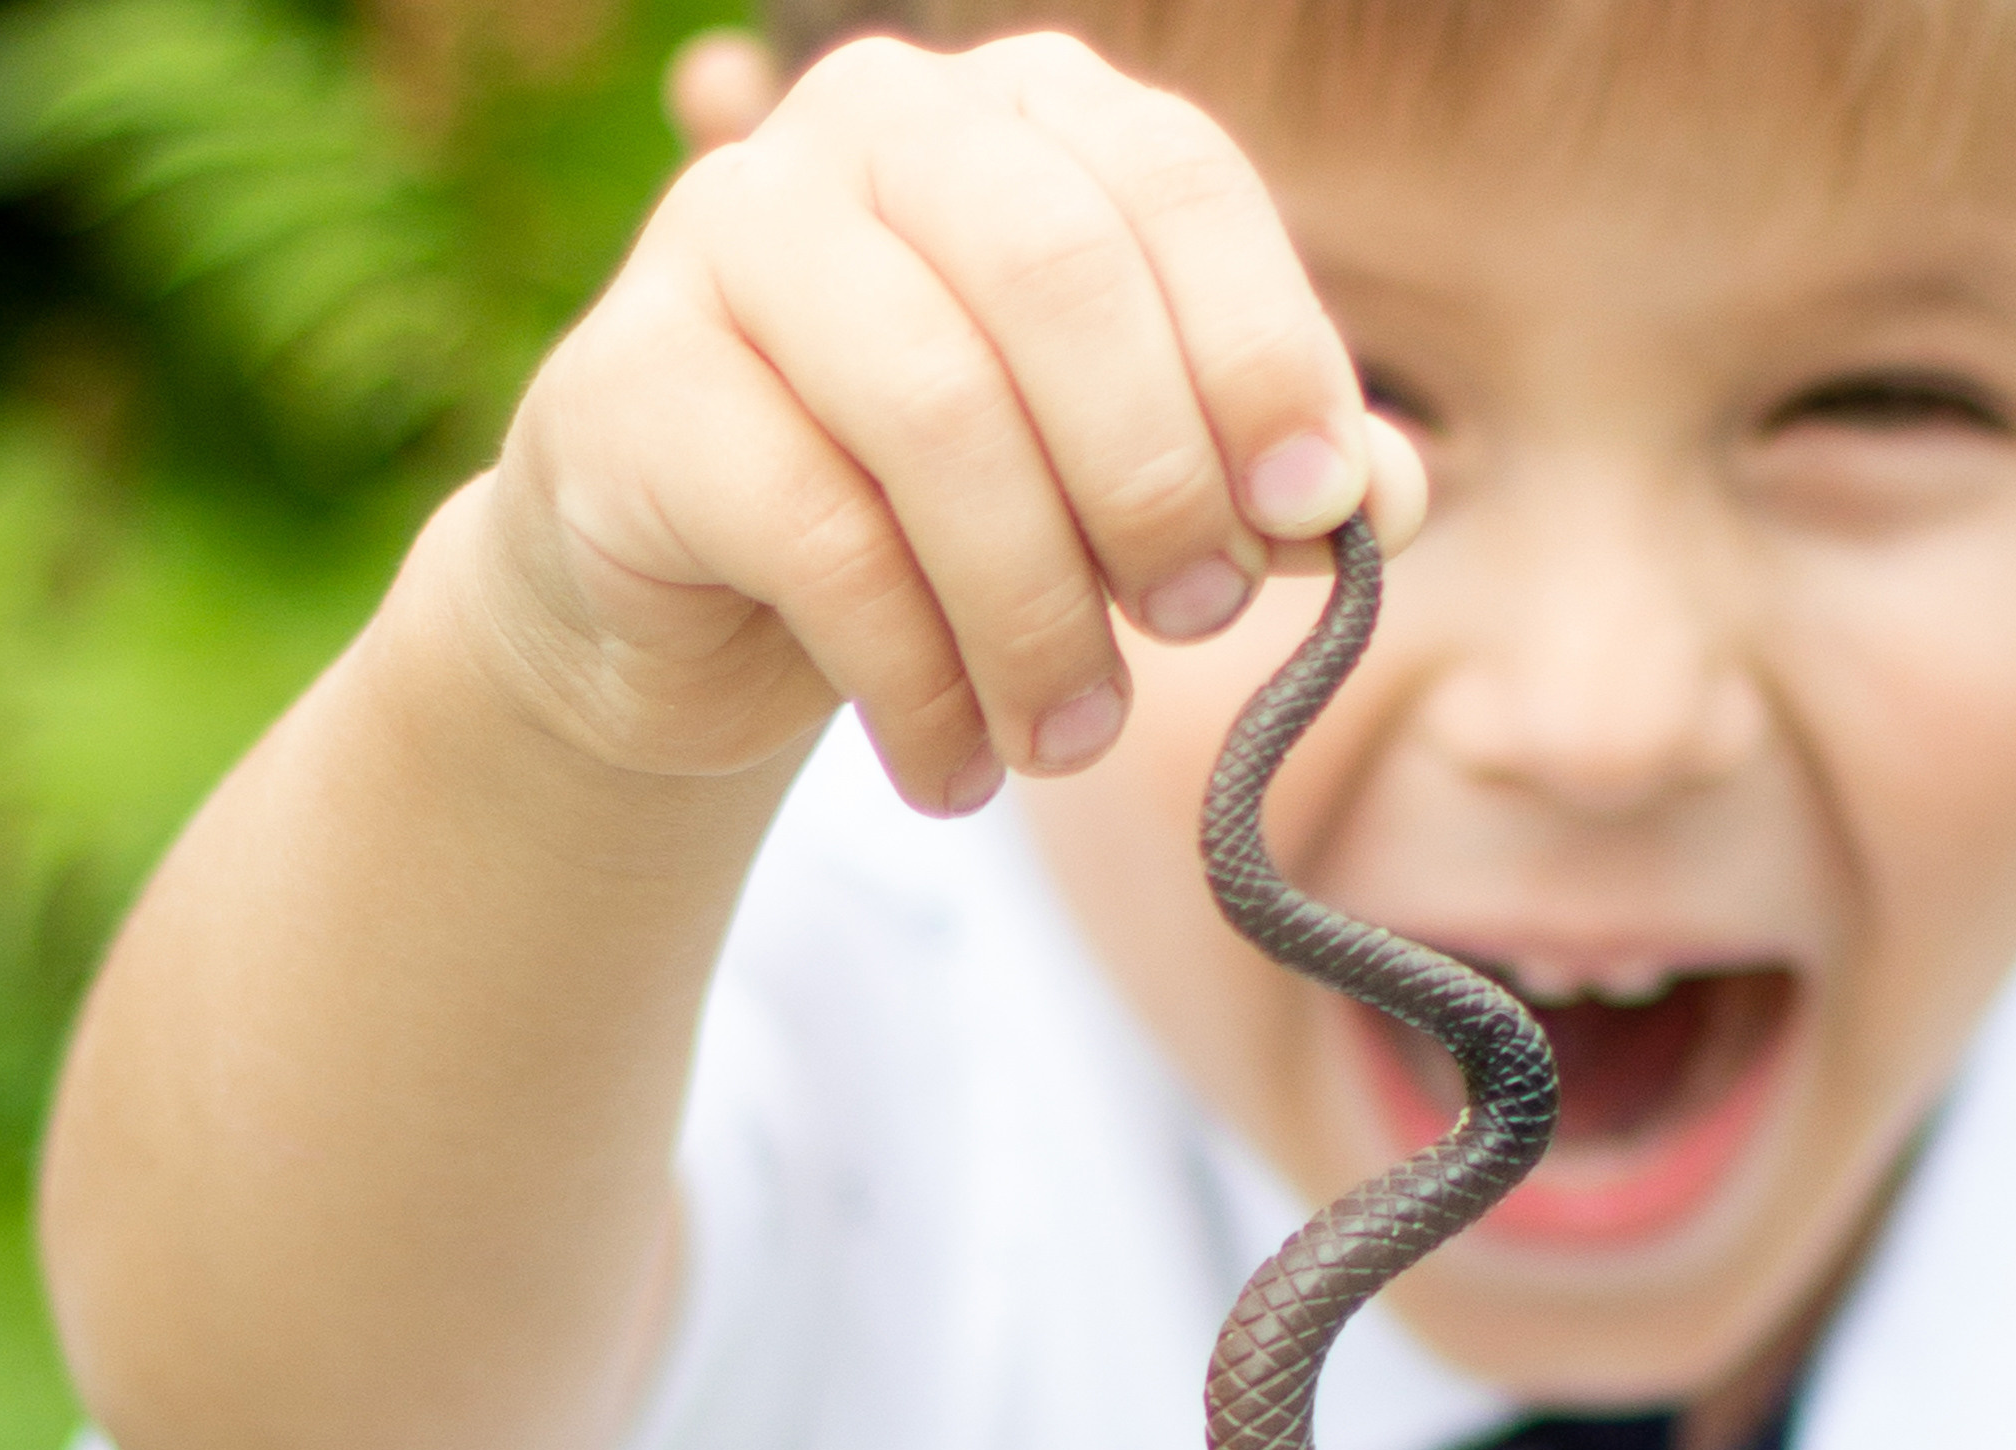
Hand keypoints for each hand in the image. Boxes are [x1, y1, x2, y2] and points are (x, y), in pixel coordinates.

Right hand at [467, 31, 1425, 812]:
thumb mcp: (1112, 489)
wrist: (693, 612)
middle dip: (1152, 481)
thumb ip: (1250, 475)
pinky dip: (912, 683)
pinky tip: (950, 768)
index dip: (1264, 349)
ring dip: (1033, 615)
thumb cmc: (937, 526)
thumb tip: (1387, 498)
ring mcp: (726, 240)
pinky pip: (814, 538)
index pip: (1177, 180)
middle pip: (1056, 280)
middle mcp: (866, 129)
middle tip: (1191, 628)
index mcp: (1017, 115)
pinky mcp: (628, 390)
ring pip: (933, 417)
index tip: (1317, 515)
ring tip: (1067, 740)